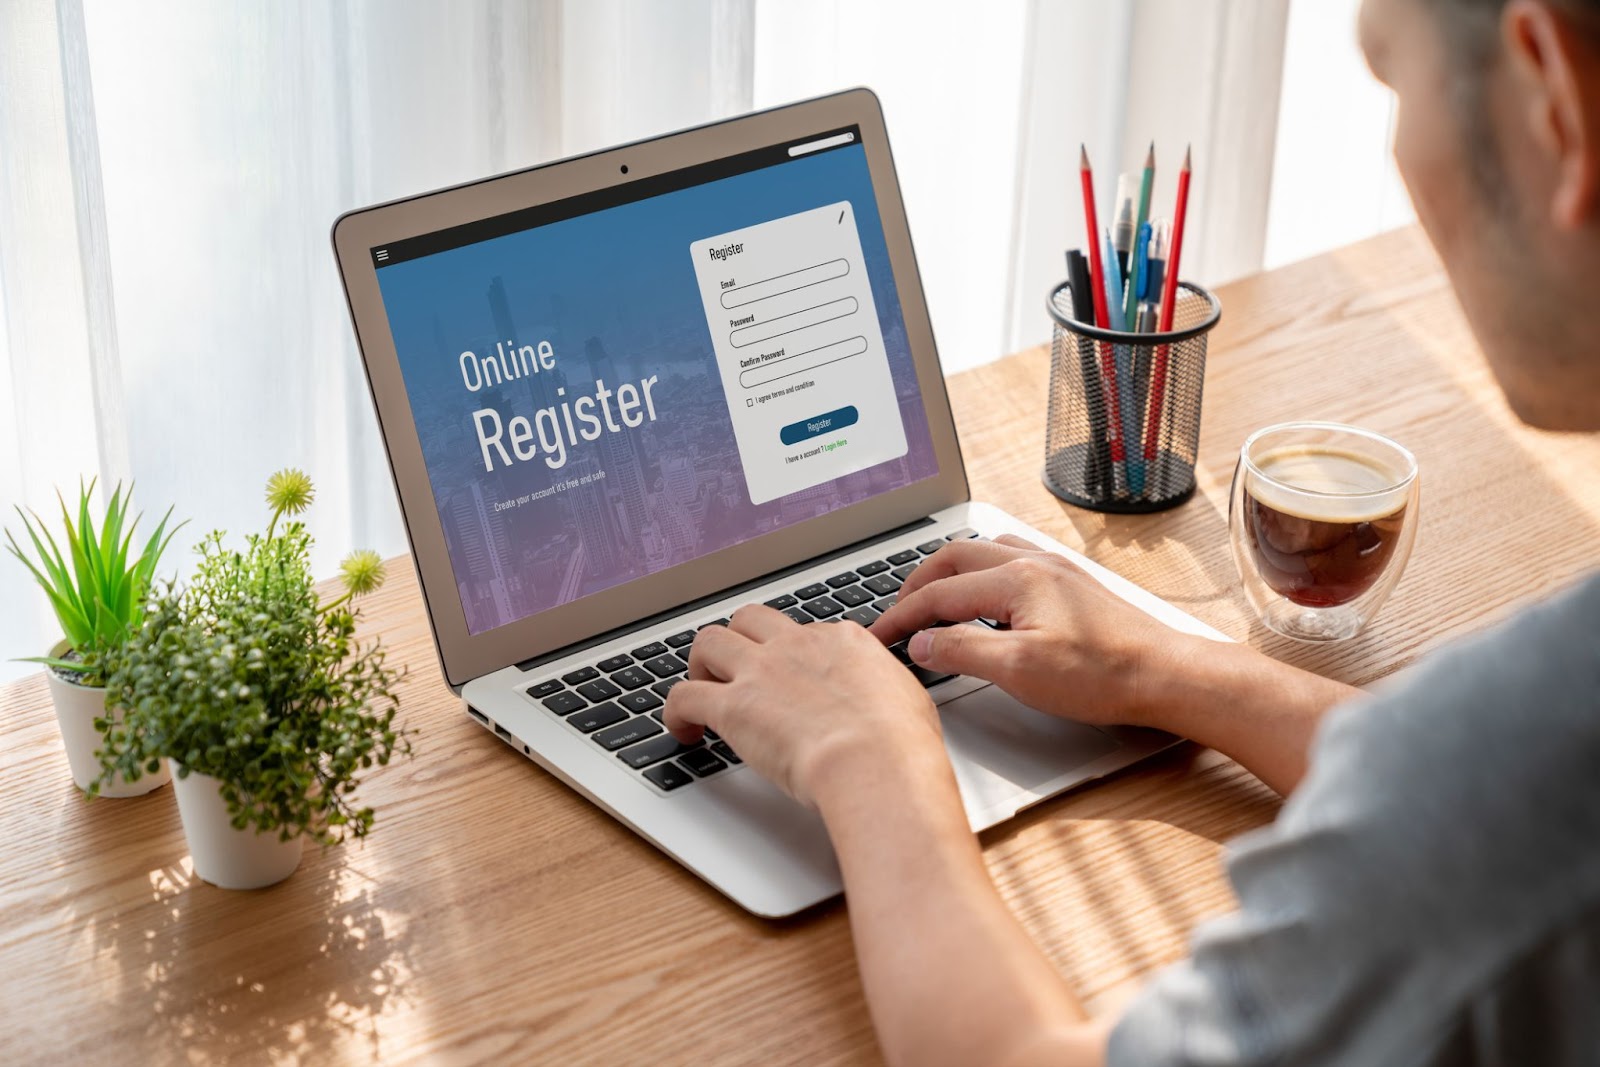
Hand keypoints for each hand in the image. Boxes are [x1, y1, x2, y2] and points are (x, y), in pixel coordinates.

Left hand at [662, 606, 944, 808]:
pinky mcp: (732, 706)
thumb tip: (884, 699)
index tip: (789, 678)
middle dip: (738, 641)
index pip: (803, 632)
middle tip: (736, 672)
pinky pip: (682, 695)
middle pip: (749, 619)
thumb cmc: (899, 743)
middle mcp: (796, 645)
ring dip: (701, 666)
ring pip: (708, 642)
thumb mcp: (907, 698)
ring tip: (703, 694)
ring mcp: (761, 671)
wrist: (874, 761)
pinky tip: (685, 731)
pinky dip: (676, 712)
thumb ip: (885, 689)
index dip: (791, 655)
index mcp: (842, 641)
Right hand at [870, 535, 1202, 727]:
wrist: (1165, 674)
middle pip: (954, 557)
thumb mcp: (1020, 672)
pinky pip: (1010, 559)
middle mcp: (1033, 563)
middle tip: (896, 613)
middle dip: (917, 583)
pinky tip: (984, 592)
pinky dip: (979, 571)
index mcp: (1015, 580)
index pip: (938, 594)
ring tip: (930, 597)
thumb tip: (922, 644)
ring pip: (983, 551)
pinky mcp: (1070, 584)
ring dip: (948, 571)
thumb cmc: (1103, 674)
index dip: (901, 617)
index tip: (878, 637)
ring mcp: (1054, 569)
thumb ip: (963, 652)